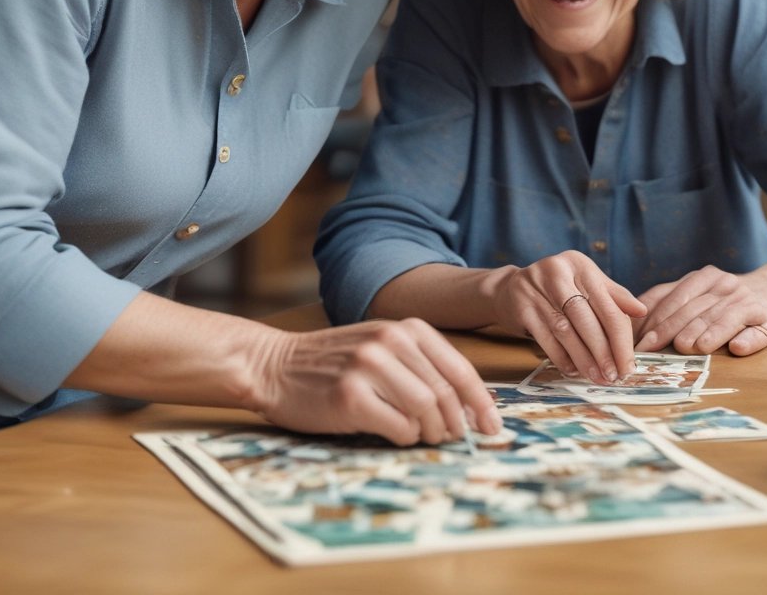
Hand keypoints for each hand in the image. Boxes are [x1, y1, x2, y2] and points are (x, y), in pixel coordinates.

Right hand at [254, 318, 502, 445]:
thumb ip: (421, 365)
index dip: (481, 401)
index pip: (459, 368)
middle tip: (456, 439)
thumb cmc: (333, 362)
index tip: (492, 425)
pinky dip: (405, 437)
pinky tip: (395, 433)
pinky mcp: (349, 396)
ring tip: (424, 437)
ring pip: (426, 410)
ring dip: (432, 432)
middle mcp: (389, 341)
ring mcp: (368, 367)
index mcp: (404, 328)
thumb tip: (470, 405)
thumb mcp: (381, 347)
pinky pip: (398, 427)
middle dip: (458, 423)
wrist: (275, 365)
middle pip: (446, 392)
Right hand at [491, 250, 645, 382]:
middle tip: (614, 376)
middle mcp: (557, 272)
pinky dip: (562, 358)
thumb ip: (613, 296)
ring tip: (597, 377)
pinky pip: (545, 338)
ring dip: (584, 359)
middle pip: (586, 319)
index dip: (621, 339)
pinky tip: (573, 370)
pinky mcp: (521, 307)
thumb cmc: (558, 289)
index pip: (607, 306)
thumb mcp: (586, 284)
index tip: (629, 364)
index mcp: (579, 265)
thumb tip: (642, 311)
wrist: (510, 289)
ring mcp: (535, 289)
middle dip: (603, 352)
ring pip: (566, 331)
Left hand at [634, 265, 766, 355]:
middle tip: (654, 348)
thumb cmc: (726, 297)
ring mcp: (748, 301)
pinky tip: (738, 348)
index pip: (674, 296)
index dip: (655, 318)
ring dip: (705, 334)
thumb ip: (669, 299)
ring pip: (723, 318)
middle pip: (694, 309)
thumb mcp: (699, 290)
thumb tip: (633, 319)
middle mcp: (724, 286)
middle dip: (671, 329)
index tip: (639, 340)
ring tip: (687, 347)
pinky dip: (749, 339)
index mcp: (704, 277)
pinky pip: (758, 330)